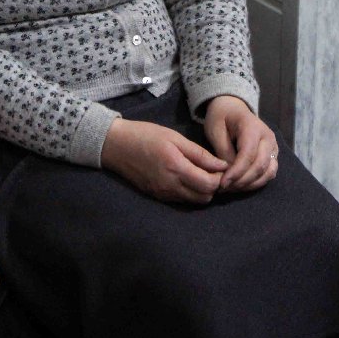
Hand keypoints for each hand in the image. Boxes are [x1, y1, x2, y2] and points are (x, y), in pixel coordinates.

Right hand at [101, 118, 227, 202]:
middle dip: (213, 186)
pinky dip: (189, 192)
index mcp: (176, 168)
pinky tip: (187, 177)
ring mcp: (163, 194)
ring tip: (200, 173)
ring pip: (194, 201)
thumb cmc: (146, 135)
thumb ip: (199, 154)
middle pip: (204, 197)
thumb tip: (222, 165)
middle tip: (212, 170)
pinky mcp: (158, 197)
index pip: (209, 185)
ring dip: (202, 191)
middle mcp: (170, 186)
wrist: (117, 145)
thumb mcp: (175, 137)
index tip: (221, 166)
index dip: (220, 178)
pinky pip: (181, 200)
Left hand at [204, 95, 277, 192]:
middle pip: (260, 166)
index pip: (248, 154)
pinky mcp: (273, 155)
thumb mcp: (216, 131)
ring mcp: (273, 147)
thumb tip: (230, 175)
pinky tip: (241, 185)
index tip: (222, 183)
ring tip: (232, 188)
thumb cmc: (221, 118)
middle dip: (242, 181)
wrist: (232, 109)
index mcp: (253, 127)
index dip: (236, 172)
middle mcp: (268, 137)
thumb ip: (224, 152)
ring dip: (250, 184)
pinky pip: (269, 173)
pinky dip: (256, 182)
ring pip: (268, 173)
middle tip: (224, 188)